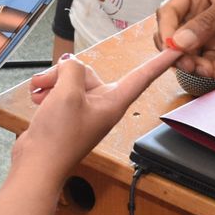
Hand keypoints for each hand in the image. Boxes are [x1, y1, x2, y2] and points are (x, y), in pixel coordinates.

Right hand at [18, 48, 180, 176]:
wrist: (37, 165)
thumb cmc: (58, 139)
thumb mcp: (67, 94)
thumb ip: (73, 70)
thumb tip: (69, 64)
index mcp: (113, 103)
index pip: (142, 76)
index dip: (160, 61)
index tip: (177, 48)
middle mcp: (102, 105)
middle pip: (88, 73)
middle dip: (64, 73)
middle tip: (49, 83)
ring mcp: (84, 110)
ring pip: (71, 80)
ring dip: (52, 82)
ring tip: (40, 92)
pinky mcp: (68, 114)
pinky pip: (61, 91)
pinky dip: (48, 91)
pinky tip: (38, 98)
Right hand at [153, 0, 214, 82]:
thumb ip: (209, 21)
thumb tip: (179, 41)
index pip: (170, 10)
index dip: (166, 29)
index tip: (171, 46)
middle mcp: (201, 12)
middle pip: (172, 36)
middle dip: (177, 52)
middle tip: (188, 62)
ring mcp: (210, 35)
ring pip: (186, 55)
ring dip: (192, 65)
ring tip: (209, 69)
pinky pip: (204, 65)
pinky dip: (207, 71)